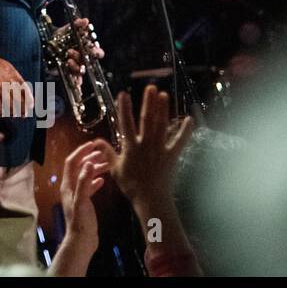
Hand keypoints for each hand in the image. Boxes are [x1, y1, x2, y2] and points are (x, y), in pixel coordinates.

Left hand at [60, 139, 110, 241]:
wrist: (82, 240)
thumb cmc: (81, 222)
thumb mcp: (83, 200)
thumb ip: (84, 182)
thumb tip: (88, 163)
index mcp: (67, 185)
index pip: (72, 162)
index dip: (81, 152)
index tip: (93, 145)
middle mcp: (70, 188)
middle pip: (78, 167)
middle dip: (89, 158)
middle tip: (103, 153)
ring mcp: (76, 195)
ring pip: (84, 176)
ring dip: (94, 168)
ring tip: (107, 164)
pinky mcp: (83, 202)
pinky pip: (88, 186)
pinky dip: (95, 180)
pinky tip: (103, 180)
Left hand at [61, 17, 103, 81]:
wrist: (46, 44)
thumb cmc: (61, 37)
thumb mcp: (68, 29)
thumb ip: (77, 25)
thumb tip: (85, 20)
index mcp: (87, 49)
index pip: (98, 53)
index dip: (97, 51)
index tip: (92, 48)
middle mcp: (84, 59)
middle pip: (89, 61)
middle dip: (82, 57)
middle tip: (71, 51)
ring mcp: (77, 66)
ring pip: (82, 70)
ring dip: (76, 65)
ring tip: (68, 60)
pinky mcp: (69, 73)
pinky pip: (75, 80)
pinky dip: (77, 82)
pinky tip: (75, 83)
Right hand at [104, 84, 193, 214]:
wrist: (150, 199)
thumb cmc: (131, 185)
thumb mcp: (115, 169)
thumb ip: (107, 153)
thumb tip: (96, 140)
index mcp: (130, 147)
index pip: (125, 123)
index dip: (124, 108)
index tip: (123, 94)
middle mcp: (145, 144)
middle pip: (147, 120)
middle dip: (148, 103)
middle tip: (150, 88)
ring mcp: (160, 149)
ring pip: (161, 126)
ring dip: (163, 110)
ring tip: (164, 95)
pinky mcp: (172, 156)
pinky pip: (180, 141)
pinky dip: (185, 131)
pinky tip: (190, 119)